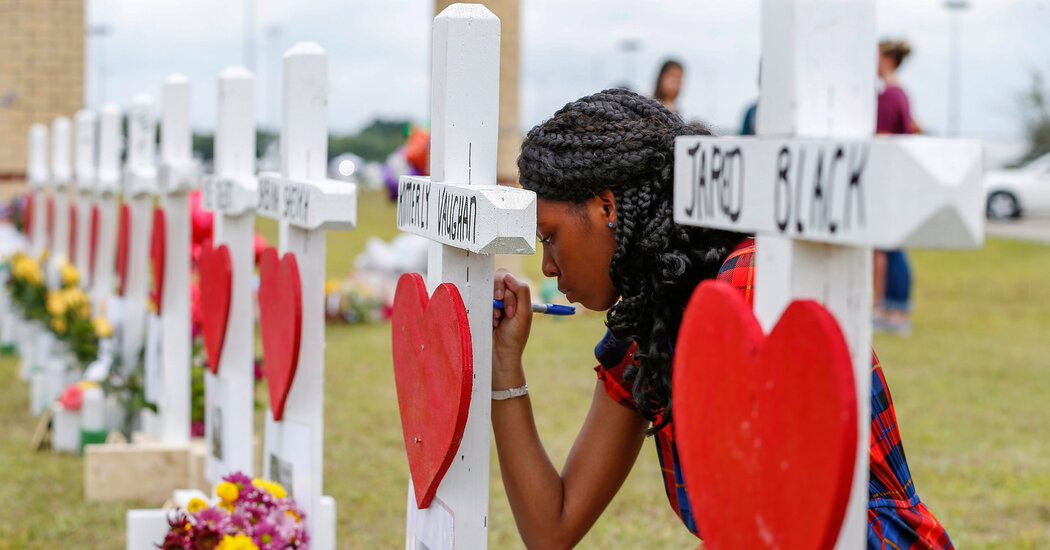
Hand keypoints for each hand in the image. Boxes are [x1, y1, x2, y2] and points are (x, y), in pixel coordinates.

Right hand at [492, 268, 531, 387]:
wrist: (500, 355)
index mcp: (515, 295)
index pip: (509, 278)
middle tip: (504, 313)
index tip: (511, 311)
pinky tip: (491, 323)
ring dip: (493, 305)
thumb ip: (522, 292)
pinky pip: (477, 299)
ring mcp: (490, 302)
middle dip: (501, 295)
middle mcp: (502, 296)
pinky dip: (485, 310)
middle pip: (497, 279)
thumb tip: (509, 276)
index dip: (509, 291)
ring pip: (487, 289)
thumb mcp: (525, 313)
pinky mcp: (480, 309)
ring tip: (497, 320)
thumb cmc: (515, 336)